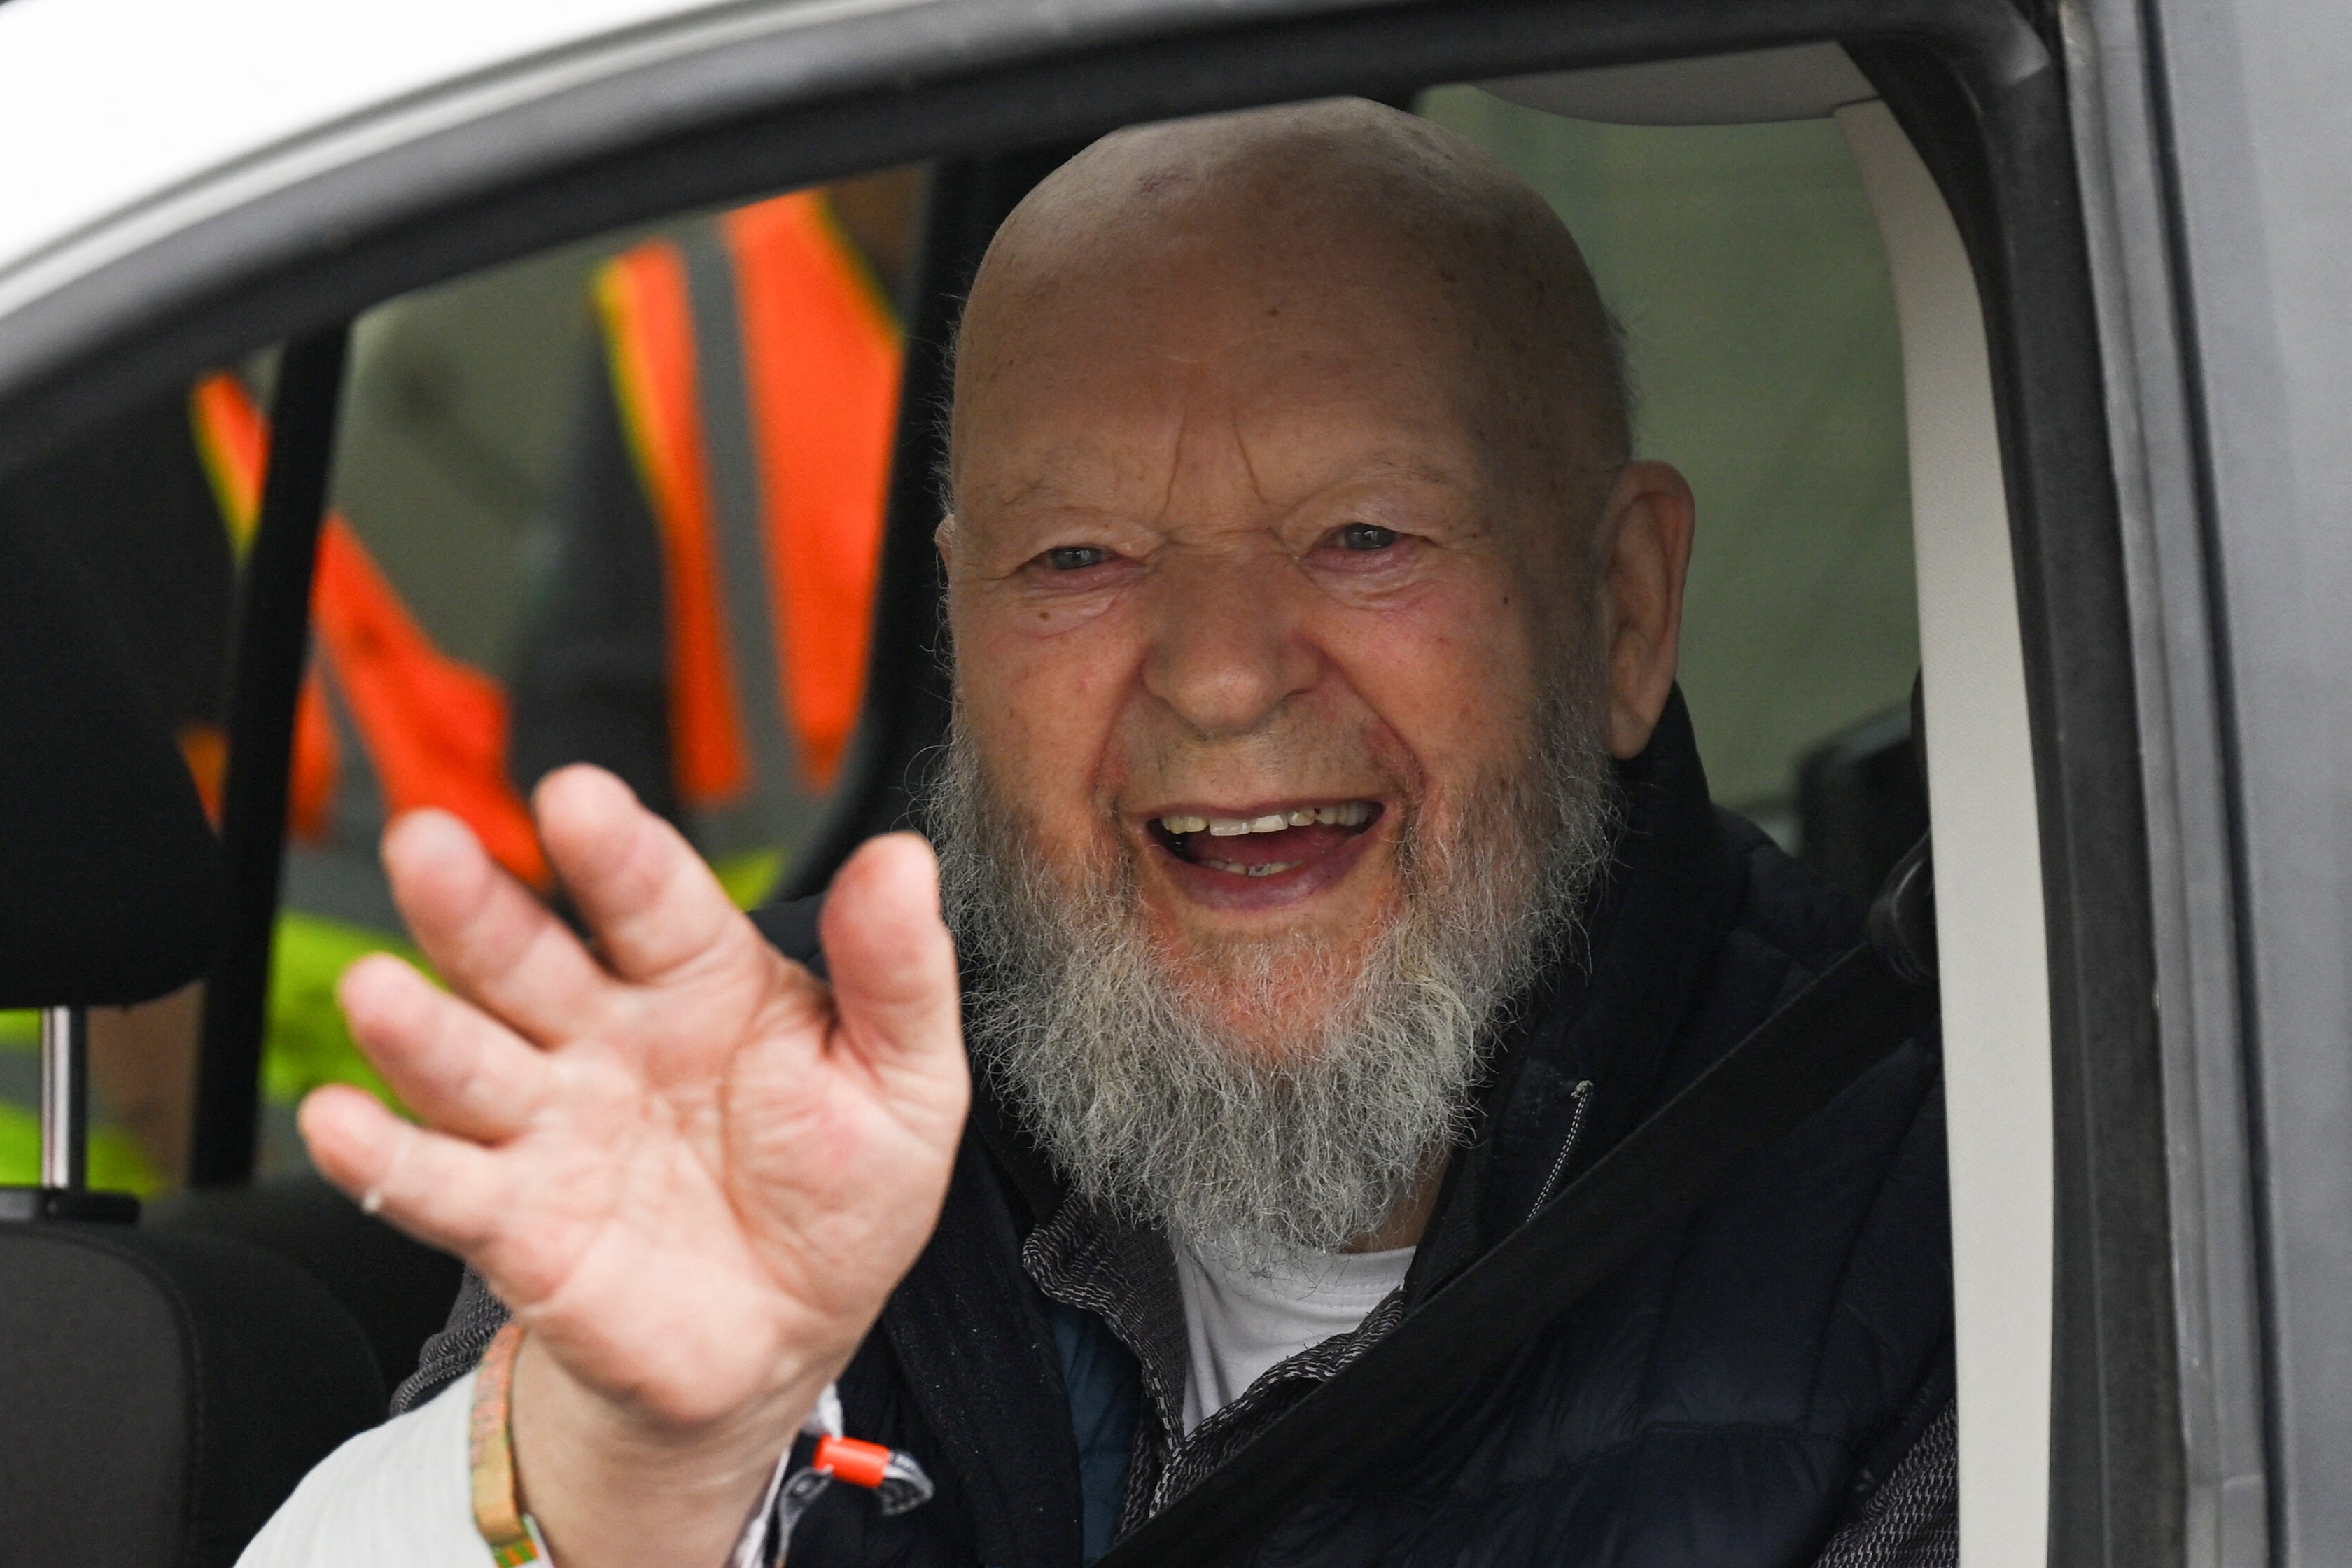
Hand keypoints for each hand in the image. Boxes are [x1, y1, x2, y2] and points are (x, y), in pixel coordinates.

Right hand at [299, 767, 967, 1565]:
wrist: (791, 1336)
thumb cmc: (842, 1187)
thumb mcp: (904, 1079)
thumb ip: (897, 971)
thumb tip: (905, 859)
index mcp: (701, 979)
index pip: (653, 899)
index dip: (615, 849)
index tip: (575, 797)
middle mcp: (605, 1036)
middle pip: (527, 958)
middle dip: (473, 905)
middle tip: (425, 844)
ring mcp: (551, 1126)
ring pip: (467, 1061)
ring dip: (415, 1026)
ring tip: (375, 989)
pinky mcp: (514, 1225)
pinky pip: (440, 1186)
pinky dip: (383, 1158)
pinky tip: (339, 1121)